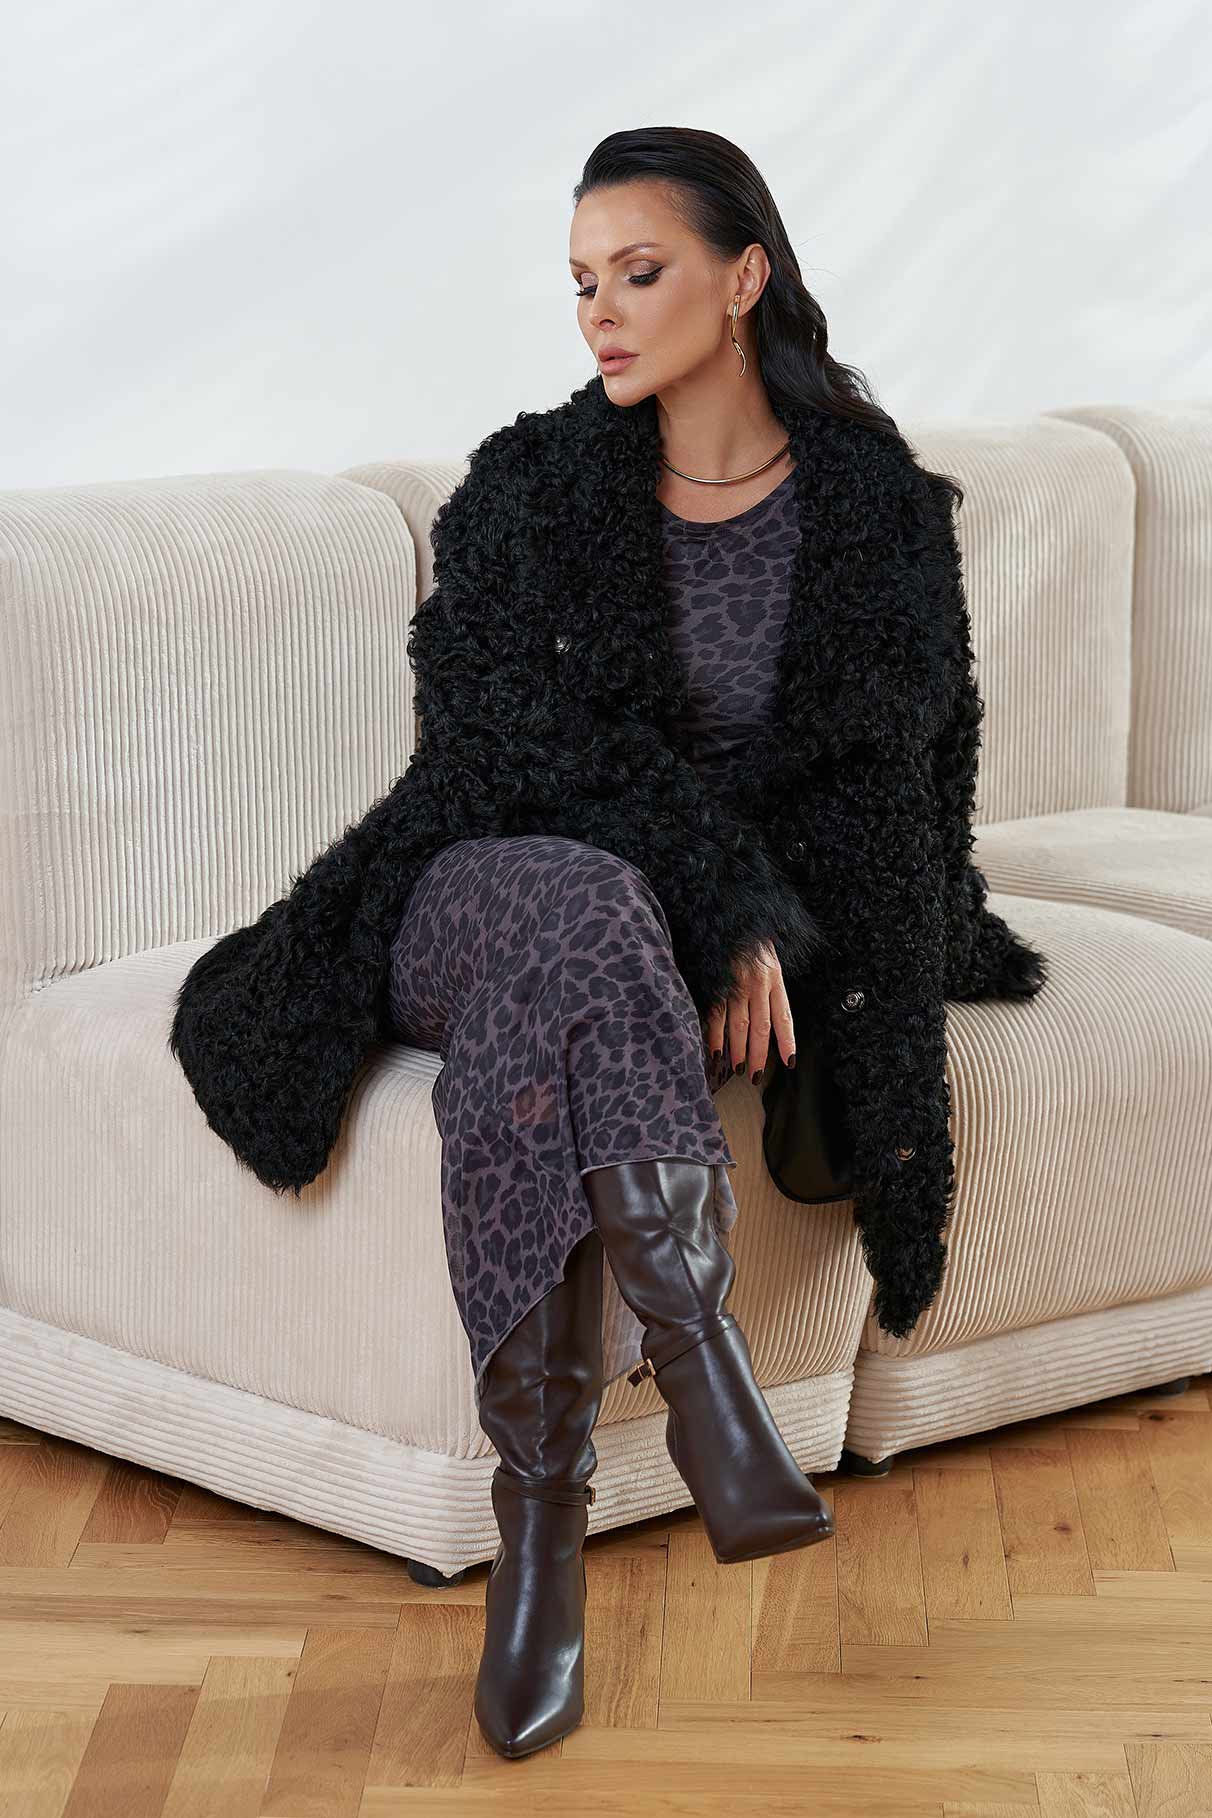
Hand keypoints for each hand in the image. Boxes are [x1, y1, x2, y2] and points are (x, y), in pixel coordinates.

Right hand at [704, 941, 796, 1086]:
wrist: (725, 910)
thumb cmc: (746, 933)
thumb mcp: (767, 954)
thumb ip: (767, 980)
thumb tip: (766, 1009)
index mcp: (774, 977)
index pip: (784, 1017)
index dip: (787, 1042)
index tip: (789, 1061)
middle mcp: (758, 983)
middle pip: (762, 1029)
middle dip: (760, 1055)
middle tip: (756, 1075)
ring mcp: (736, 984)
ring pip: (741, 1027)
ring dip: (740, 1051)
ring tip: (738, 1068)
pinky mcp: (717, 983)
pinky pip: (717, 1016)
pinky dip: (715, 1036)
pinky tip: (715, 1051)